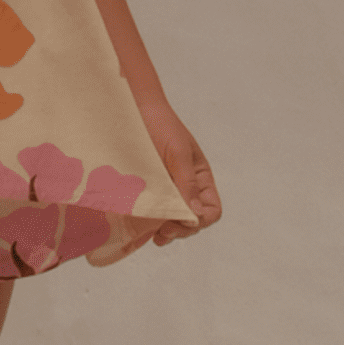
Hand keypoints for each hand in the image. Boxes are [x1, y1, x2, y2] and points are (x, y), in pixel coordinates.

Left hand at [137, 98, 220, 243]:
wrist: (132, 109)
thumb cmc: (160, 125)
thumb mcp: (178, 153)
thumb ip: (187, 183)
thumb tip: (194, 215)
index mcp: (200, 178)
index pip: (211, 209)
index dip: (200, 220)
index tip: (182, 221)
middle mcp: (184, 188)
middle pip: (192, 221)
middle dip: (181, 230)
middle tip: (163, 233)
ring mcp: (164, 191)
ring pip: (171, 221)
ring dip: (166, 231)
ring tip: (155, 236)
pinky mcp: (143, 191)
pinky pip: (151, 214)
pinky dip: (149, 224)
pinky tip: (141, 228)